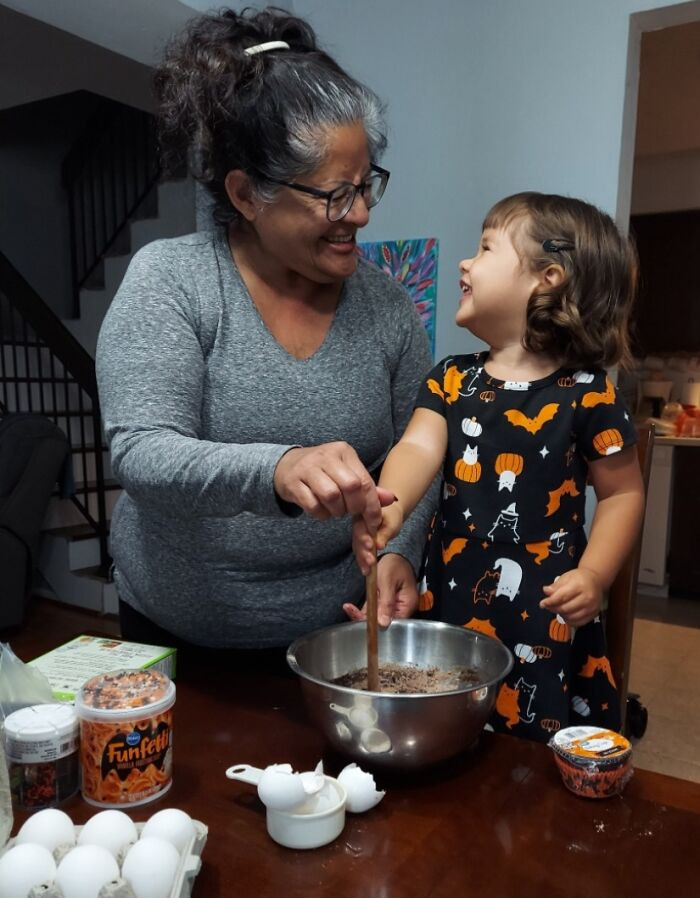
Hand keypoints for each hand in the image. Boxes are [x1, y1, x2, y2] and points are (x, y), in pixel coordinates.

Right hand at [273, 442, 394, 529]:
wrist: (286, 466)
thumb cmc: (324, 472)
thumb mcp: (347, 473)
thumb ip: (368, 487)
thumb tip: (391, 499)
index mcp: (343, 452)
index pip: (364, 480)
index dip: (372, 504)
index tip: (373, 520)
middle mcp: (326, 456)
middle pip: (350, 486)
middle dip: (354, 506)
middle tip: (350, 511)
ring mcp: (307, 468)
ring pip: (331, 495)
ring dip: (336, 511)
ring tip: (335, 510)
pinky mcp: (293, 482)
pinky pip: (312, 505)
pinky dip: (320, 514)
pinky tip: (322, 510)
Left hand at [343, 553, 418, 626]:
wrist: (393, 554)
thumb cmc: (395, 564)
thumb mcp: (388, 581)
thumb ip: (386, 602)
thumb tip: (383, 623)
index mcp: (407, 605)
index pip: (394, 622)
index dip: (378, 624)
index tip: (361, 618)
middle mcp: (400, 609)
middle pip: (383, 621)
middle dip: (366, 618)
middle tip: (351, 610)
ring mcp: (391, 606)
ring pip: (376, 617)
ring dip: (361, 614)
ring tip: (348, 607)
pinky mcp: (383, 603)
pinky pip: (373, 610)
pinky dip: (362, 610)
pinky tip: (350, 607)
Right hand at [352, 503, 403, 575]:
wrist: (389, 514)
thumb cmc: (391, 517)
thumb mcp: (391, 524)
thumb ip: (384, 533)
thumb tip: (379, 545)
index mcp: (363, 515)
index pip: (361, 527)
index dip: (364, 537)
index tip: (370, 546)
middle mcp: (357, 526)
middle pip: (357, 540)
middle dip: (363, 552)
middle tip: (370, 562)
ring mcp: (357, 535)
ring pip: (357, 548)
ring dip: (362, 560)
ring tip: (367, 570)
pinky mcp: (360, 544)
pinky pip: (360, 553)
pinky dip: (363, 562)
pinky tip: (366, 571)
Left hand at [539, 567, 603, 625]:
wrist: (595, 581)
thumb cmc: (578, 578)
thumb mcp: (566, 577)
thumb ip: (555, 586)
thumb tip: (546, 591)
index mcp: (580, 585)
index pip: (562, 597)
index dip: (550, 602)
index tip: (542, 604)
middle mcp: (588, 597)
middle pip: (566, 608)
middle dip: (554, 609)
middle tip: (548, 607)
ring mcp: (592, 607)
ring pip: (571, 617)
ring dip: (561, 615)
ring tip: (557, 609)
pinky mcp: (594, 614)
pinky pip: (579, 623)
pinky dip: (569, 621)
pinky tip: (565, 615)